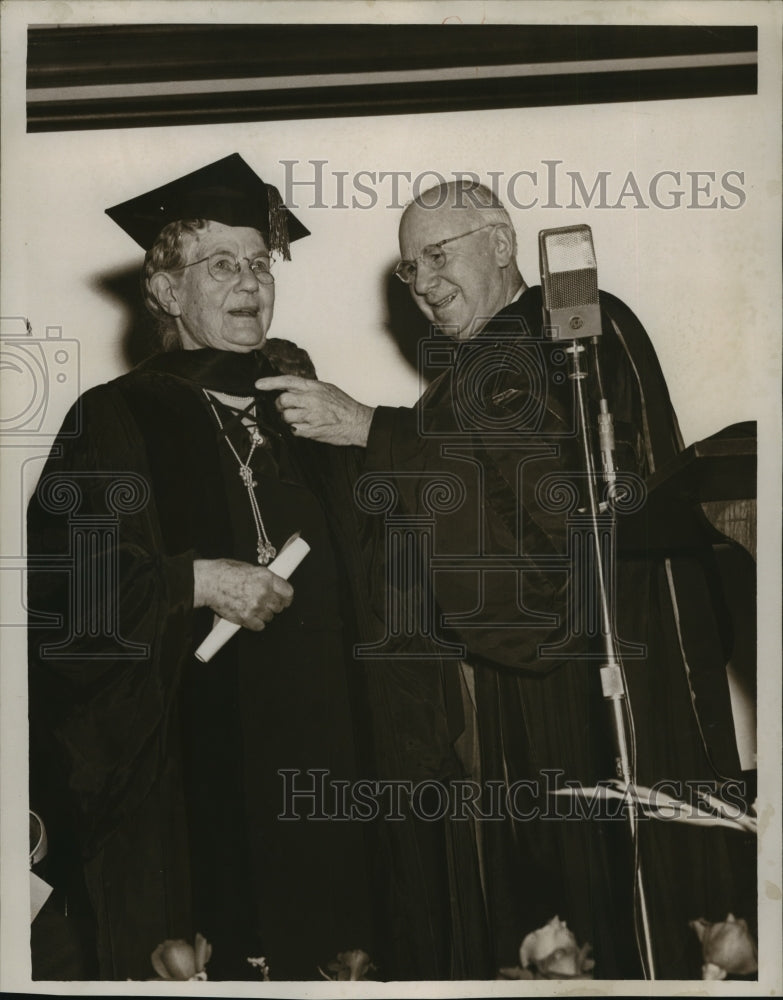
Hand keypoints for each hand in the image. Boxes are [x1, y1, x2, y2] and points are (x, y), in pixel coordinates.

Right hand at [193, 558, 293, 630]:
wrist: (208, 582)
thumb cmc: (224, 572)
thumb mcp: (248, 568)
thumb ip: (263, 578)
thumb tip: (271, 585)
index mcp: (266, 577)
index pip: (288, 592)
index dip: (287, 597)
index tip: (284, 600)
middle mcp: (263, 592)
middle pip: (280, 606)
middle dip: (274, 606)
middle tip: (266, 604)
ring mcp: (255, 606)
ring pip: (270, 617)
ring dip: (264, 615)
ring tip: (253, 608)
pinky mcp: (245, 617)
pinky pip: (259, 626)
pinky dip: (256, 623)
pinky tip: (249, 616)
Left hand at [255, 375, 373, 446]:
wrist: (358, 422)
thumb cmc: (345, 407)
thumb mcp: (328, 389)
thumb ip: (309, 388)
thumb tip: (292, 389)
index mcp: (315, 387)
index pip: (287, 381)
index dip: (270, 382)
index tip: (259, 384)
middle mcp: (311, 399)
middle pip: (282, 401)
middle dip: (281, 406)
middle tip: (288, 408)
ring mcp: (311, 415)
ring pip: (286, 416)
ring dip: (289, 419)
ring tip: (302, 419)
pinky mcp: (311, 430)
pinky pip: (294, 430)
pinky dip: (297, 430)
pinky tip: (307, 427)